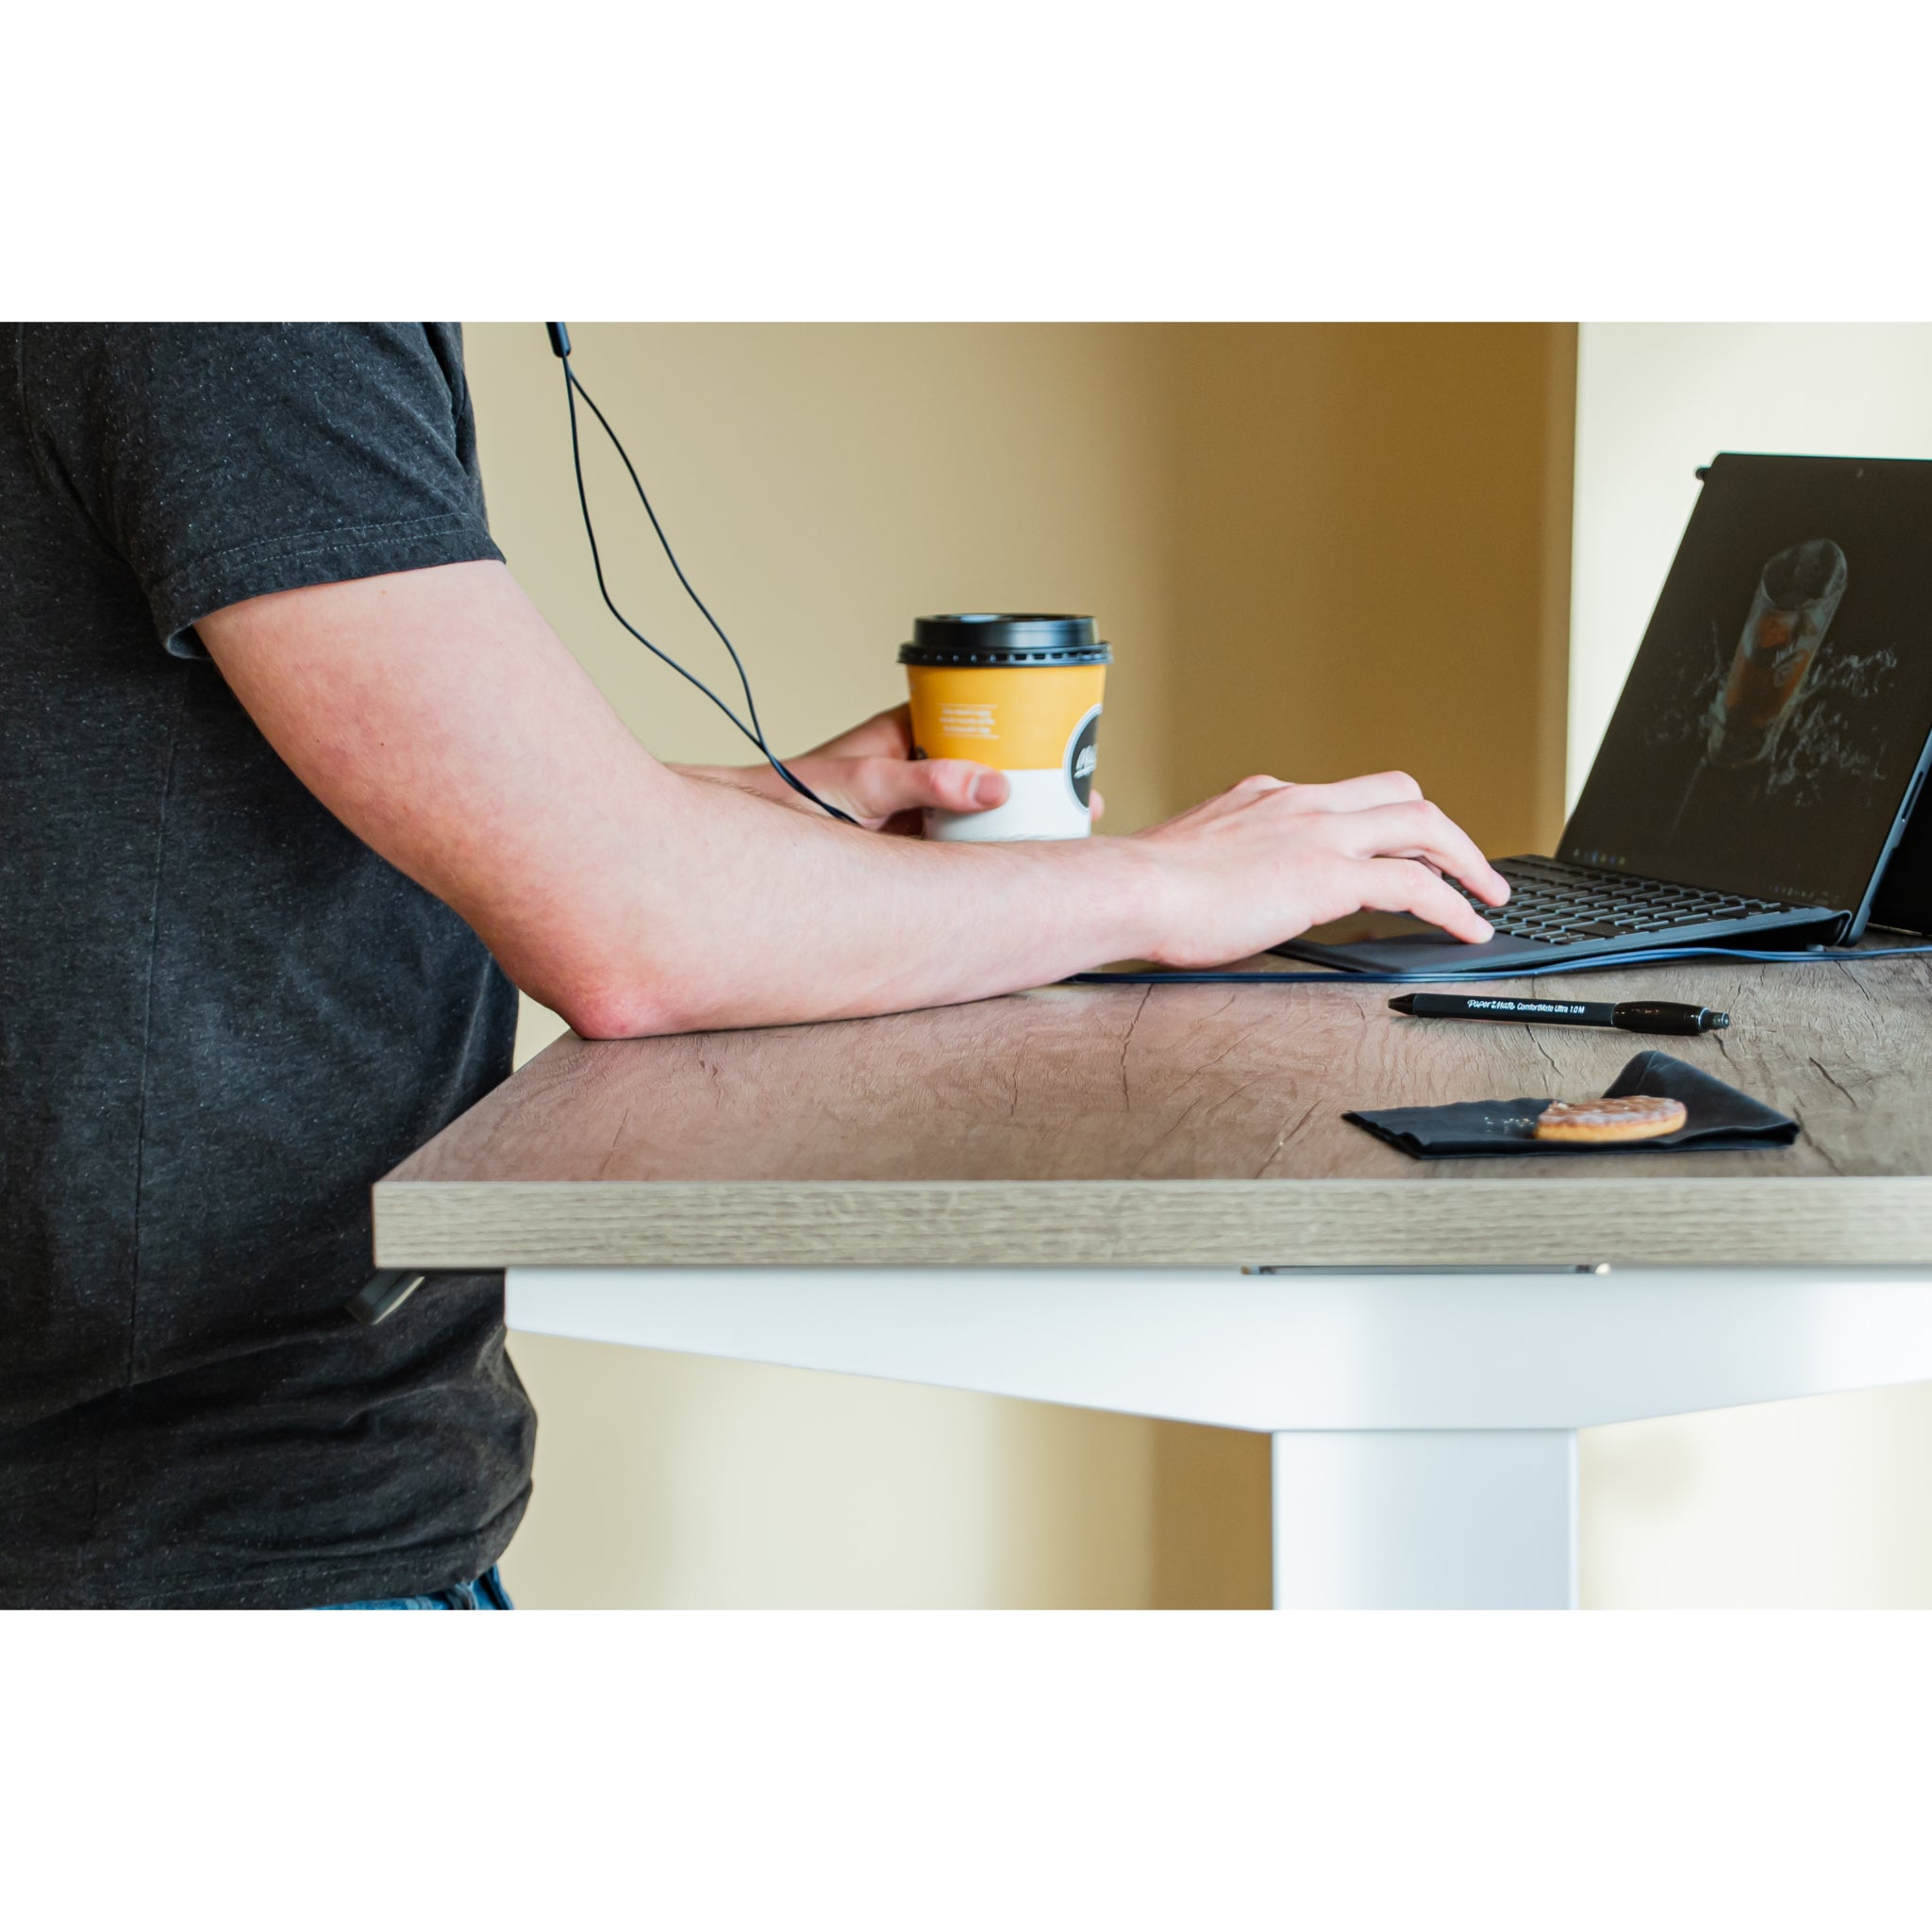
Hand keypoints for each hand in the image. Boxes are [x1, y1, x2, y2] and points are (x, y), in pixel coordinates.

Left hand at [711, 703, 1101, 835]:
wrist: (749, 844)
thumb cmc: (789, 798)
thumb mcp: (863, 786)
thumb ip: (925, 783)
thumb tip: (992, 787)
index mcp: (908, 734)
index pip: (980, 716)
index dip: (1027, 728)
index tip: (1066, 744)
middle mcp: (917, 768)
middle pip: (992, 766)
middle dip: (1039, 782)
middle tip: (1085, 799)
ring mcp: (915, 808)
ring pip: (981, 809)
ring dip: (1020, 822)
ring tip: (1067, 836)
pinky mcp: (908, 846)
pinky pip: (962, 845)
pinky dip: (992, 854)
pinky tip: (1020, 868)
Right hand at [1129, 770, 1508, 965]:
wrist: (1129, 890)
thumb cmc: (1143, 889)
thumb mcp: (1192, 856)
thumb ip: (1224, 861)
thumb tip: (1226, 891)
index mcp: (1266, 797)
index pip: (1345, 796)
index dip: (1385, 822)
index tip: (1400, 850)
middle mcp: (1300, 802)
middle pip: (1400, 793)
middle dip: (1443, 831)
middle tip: (1466, 867)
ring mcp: (1318, 833)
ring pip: (1422, 823)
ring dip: (1466, 861)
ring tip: (1487, 896)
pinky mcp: (1327, 875)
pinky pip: (1414, 883)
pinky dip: (1451, 905)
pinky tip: (1466, 929)